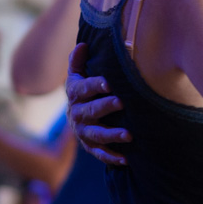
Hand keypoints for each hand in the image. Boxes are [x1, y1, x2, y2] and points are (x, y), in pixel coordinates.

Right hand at [66, 43, 129, 165]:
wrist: (73, 117)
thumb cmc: (81, 91)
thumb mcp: (76, 76)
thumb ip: (77, 61)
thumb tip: (83, 45)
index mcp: (74, 94)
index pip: (83, 88)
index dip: (95, 85)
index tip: (108, 83)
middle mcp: (76, 114)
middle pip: (91, 111)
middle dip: (105, 107)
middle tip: (121, 103)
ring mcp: (83, 132)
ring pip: (97, 134)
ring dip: (112, 135)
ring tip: (129, 135)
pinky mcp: (89, 146)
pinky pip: (100, 153)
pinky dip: (111, 157)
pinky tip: (126, 158)